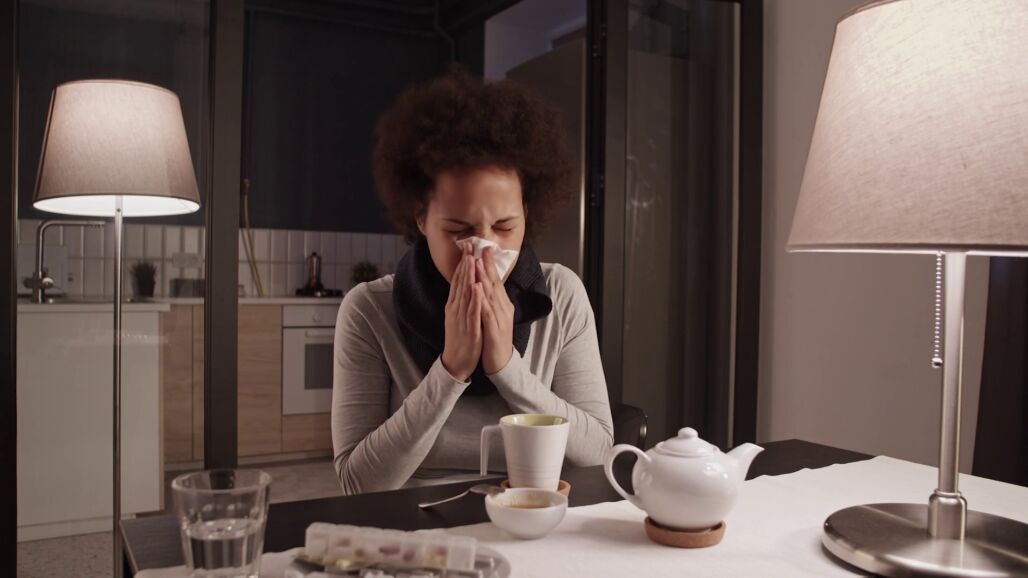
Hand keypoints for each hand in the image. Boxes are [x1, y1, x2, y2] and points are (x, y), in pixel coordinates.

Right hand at [441, 243, 483, 381]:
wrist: (455, 362)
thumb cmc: (459, 338)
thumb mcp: (459, 316)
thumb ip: (461, 300)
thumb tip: (465, 285)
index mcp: (454, 305)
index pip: (458, 281)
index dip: (463, 264)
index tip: (467, 248)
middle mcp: (456, 309)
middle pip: (460, 283)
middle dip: (465, 264)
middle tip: (468, 246)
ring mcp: (461, 318)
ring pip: (465, 295)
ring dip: (468, 277)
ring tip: (472, 260)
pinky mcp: (469, 329)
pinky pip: (472, 312)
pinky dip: (474, 299)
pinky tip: (477, 288)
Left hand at [477, 247, 514, 374]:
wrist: (500, 362)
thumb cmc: (494, 339)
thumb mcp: (494, 316)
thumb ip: (491, 301)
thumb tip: (486, 285)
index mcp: (501, 305)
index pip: (495, 281)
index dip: (489, 265)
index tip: (483, 249)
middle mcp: (503, 308)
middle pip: (495, 284)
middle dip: (487, 265)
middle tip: (482, 248)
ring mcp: (500, 319)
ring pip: (491, 295)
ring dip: (484, 278)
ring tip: (478, 263)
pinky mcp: (495, 330)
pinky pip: (487, 313)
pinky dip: (482, 300)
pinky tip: (478, 290)